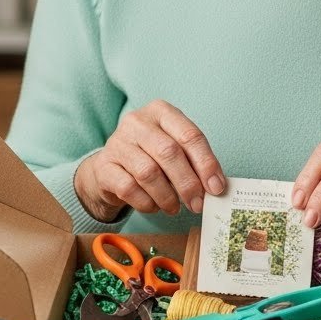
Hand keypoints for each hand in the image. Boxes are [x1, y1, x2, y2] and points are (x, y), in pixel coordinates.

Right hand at [74, 100, 225, 222]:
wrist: (111, 168)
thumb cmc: (150, 156)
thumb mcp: (174, 150)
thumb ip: (195, 162)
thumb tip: (216, 186)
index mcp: (161, 111)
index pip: (190, 136)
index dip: (206, 164)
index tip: (217, 188)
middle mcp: (137, 122)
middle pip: (169, 153)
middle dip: (188, 184)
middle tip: (197, 204)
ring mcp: (117, 142)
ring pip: (149, 173)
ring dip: (167, 196)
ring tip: (174, 208)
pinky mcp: (104, 166)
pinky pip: (129, 189)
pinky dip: (147, 203)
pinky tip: (154, 206)